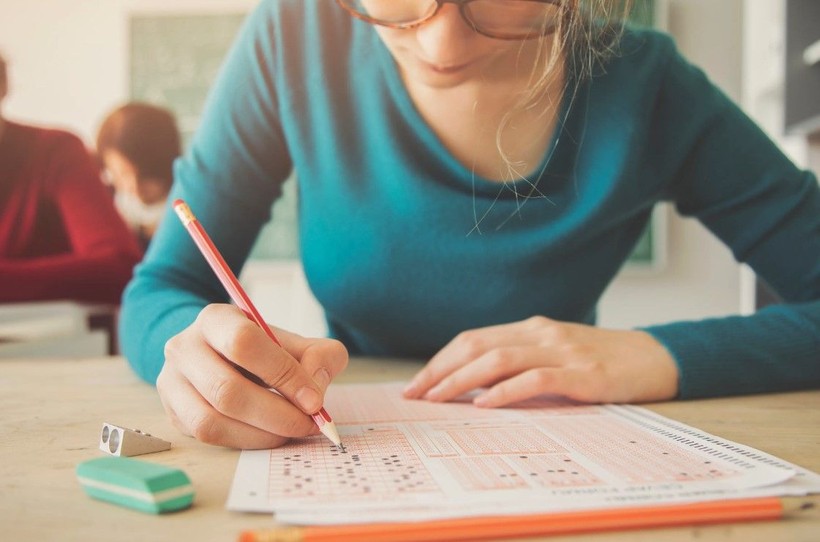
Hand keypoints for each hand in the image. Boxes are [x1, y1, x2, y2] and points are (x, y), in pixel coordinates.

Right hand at [157, 303, 347, 448]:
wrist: (219, 356)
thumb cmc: (262, 350)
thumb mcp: (294, 343)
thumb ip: (320, 356)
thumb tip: (314, 388)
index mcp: (215, 319)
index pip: (244, 343)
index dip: (282, 374)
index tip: (313, 399)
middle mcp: (184, 348)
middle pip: (227, 390)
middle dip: (277, 414)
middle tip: (308, 423)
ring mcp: (171, 383)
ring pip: (212, 420)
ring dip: (261, 434)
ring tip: (290, 430)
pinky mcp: (172, 413)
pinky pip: (207, 437)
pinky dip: (245, 441)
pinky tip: (268, 434)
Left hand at [403, 316, 678, 406]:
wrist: (653, 359)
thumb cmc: (599, 361)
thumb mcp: (554, 354)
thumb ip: (520, 361)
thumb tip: (472, 384)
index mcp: (530, 328)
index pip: (473, 339)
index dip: (441, 360)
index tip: (416, 383)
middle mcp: (540, 333)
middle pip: (477, 345)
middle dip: (440, 370)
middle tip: (414, 393)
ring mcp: (561, 351)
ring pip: (499, 359)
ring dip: (461, 379)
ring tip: (437, 398)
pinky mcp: (581, 374)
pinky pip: (535, 379)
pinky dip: (505, 391)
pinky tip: (484, 403)